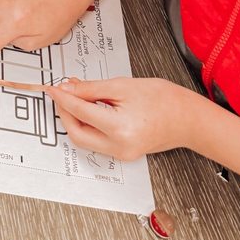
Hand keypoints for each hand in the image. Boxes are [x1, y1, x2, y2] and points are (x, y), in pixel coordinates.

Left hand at [45, 76, 198, 160]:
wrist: (187, 117)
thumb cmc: (163, 99)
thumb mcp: (122, 85)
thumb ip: (91, 89)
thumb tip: (68, 89)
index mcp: (119, 128)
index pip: (79, 112)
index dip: (62, 98)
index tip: (53, 88)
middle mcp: (119, 147)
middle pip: (77, 134)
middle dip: (65, 113)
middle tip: (61, 93)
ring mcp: (122, 154)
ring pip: (85, 139)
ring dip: (75, 119)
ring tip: (76, 96)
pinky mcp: (124, 153)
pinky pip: (97, 141)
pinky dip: (88, 125)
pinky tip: (89, 108)